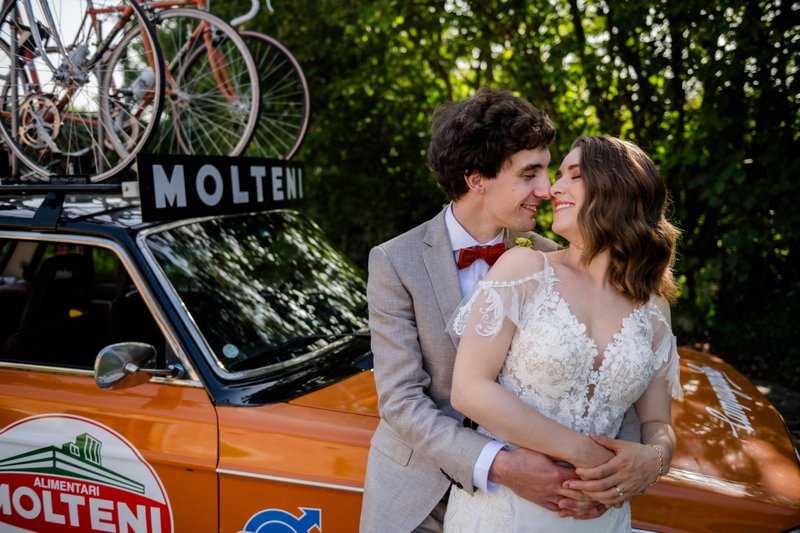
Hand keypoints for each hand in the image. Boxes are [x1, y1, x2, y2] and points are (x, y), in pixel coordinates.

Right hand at [489, 448, 607, 518]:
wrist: (506, 468)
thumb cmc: (522, 456)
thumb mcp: (542, 451)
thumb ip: (558, 454)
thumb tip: (572, 450)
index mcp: (557, 473)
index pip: (581, 478)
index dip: (592, 479)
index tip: (601, 477)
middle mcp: (555, 486)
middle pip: (580, 494)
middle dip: (593, 495)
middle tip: (603, 494)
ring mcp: (548, 495)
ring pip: (570, 504)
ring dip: (583, 505)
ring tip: (594, 505)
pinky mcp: (541, 501)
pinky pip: (557, 508)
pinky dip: (567, 510)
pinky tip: (573, 510)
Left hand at [564, 434, 660, 505]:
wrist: (657, 461)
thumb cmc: (638, 450)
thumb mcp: (622, 444)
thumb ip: (605, 441)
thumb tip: (590, 435)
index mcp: (620, 463)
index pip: (601, 471)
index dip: (587, 473)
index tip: (576, 471)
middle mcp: (624, 476)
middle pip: (601, 485)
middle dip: (584, 487)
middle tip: (569, 485)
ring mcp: (628, 486)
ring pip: (608, 496)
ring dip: (593, 496)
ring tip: (580, 493)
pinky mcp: (632, 492)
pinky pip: (617, 500)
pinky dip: (606, 501)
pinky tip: (596, 499)